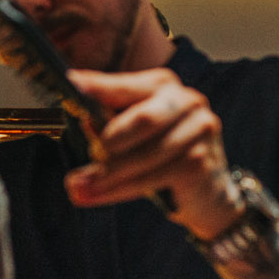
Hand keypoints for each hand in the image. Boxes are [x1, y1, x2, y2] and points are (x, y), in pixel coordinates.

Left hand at [63, 68, 243, 239]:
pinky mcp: (199, 161)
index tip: (72, 83)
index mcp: (162, 85)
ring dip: (106, 176)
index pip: (124, 84)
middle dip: (108, 143)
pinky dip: (119, 190)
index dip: (99, 86)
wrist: (206, 193)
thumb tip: (85, 122)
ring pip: (142, 155)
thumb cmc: (161, 158)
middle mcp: (186, 100)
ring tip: (78, 188)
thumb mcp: (132, 137)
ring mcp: (199, 129)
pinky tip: (98, 195)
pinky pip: (150, 178)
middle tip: (88, 157)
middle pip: (142, 119)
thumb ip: (108, 124)